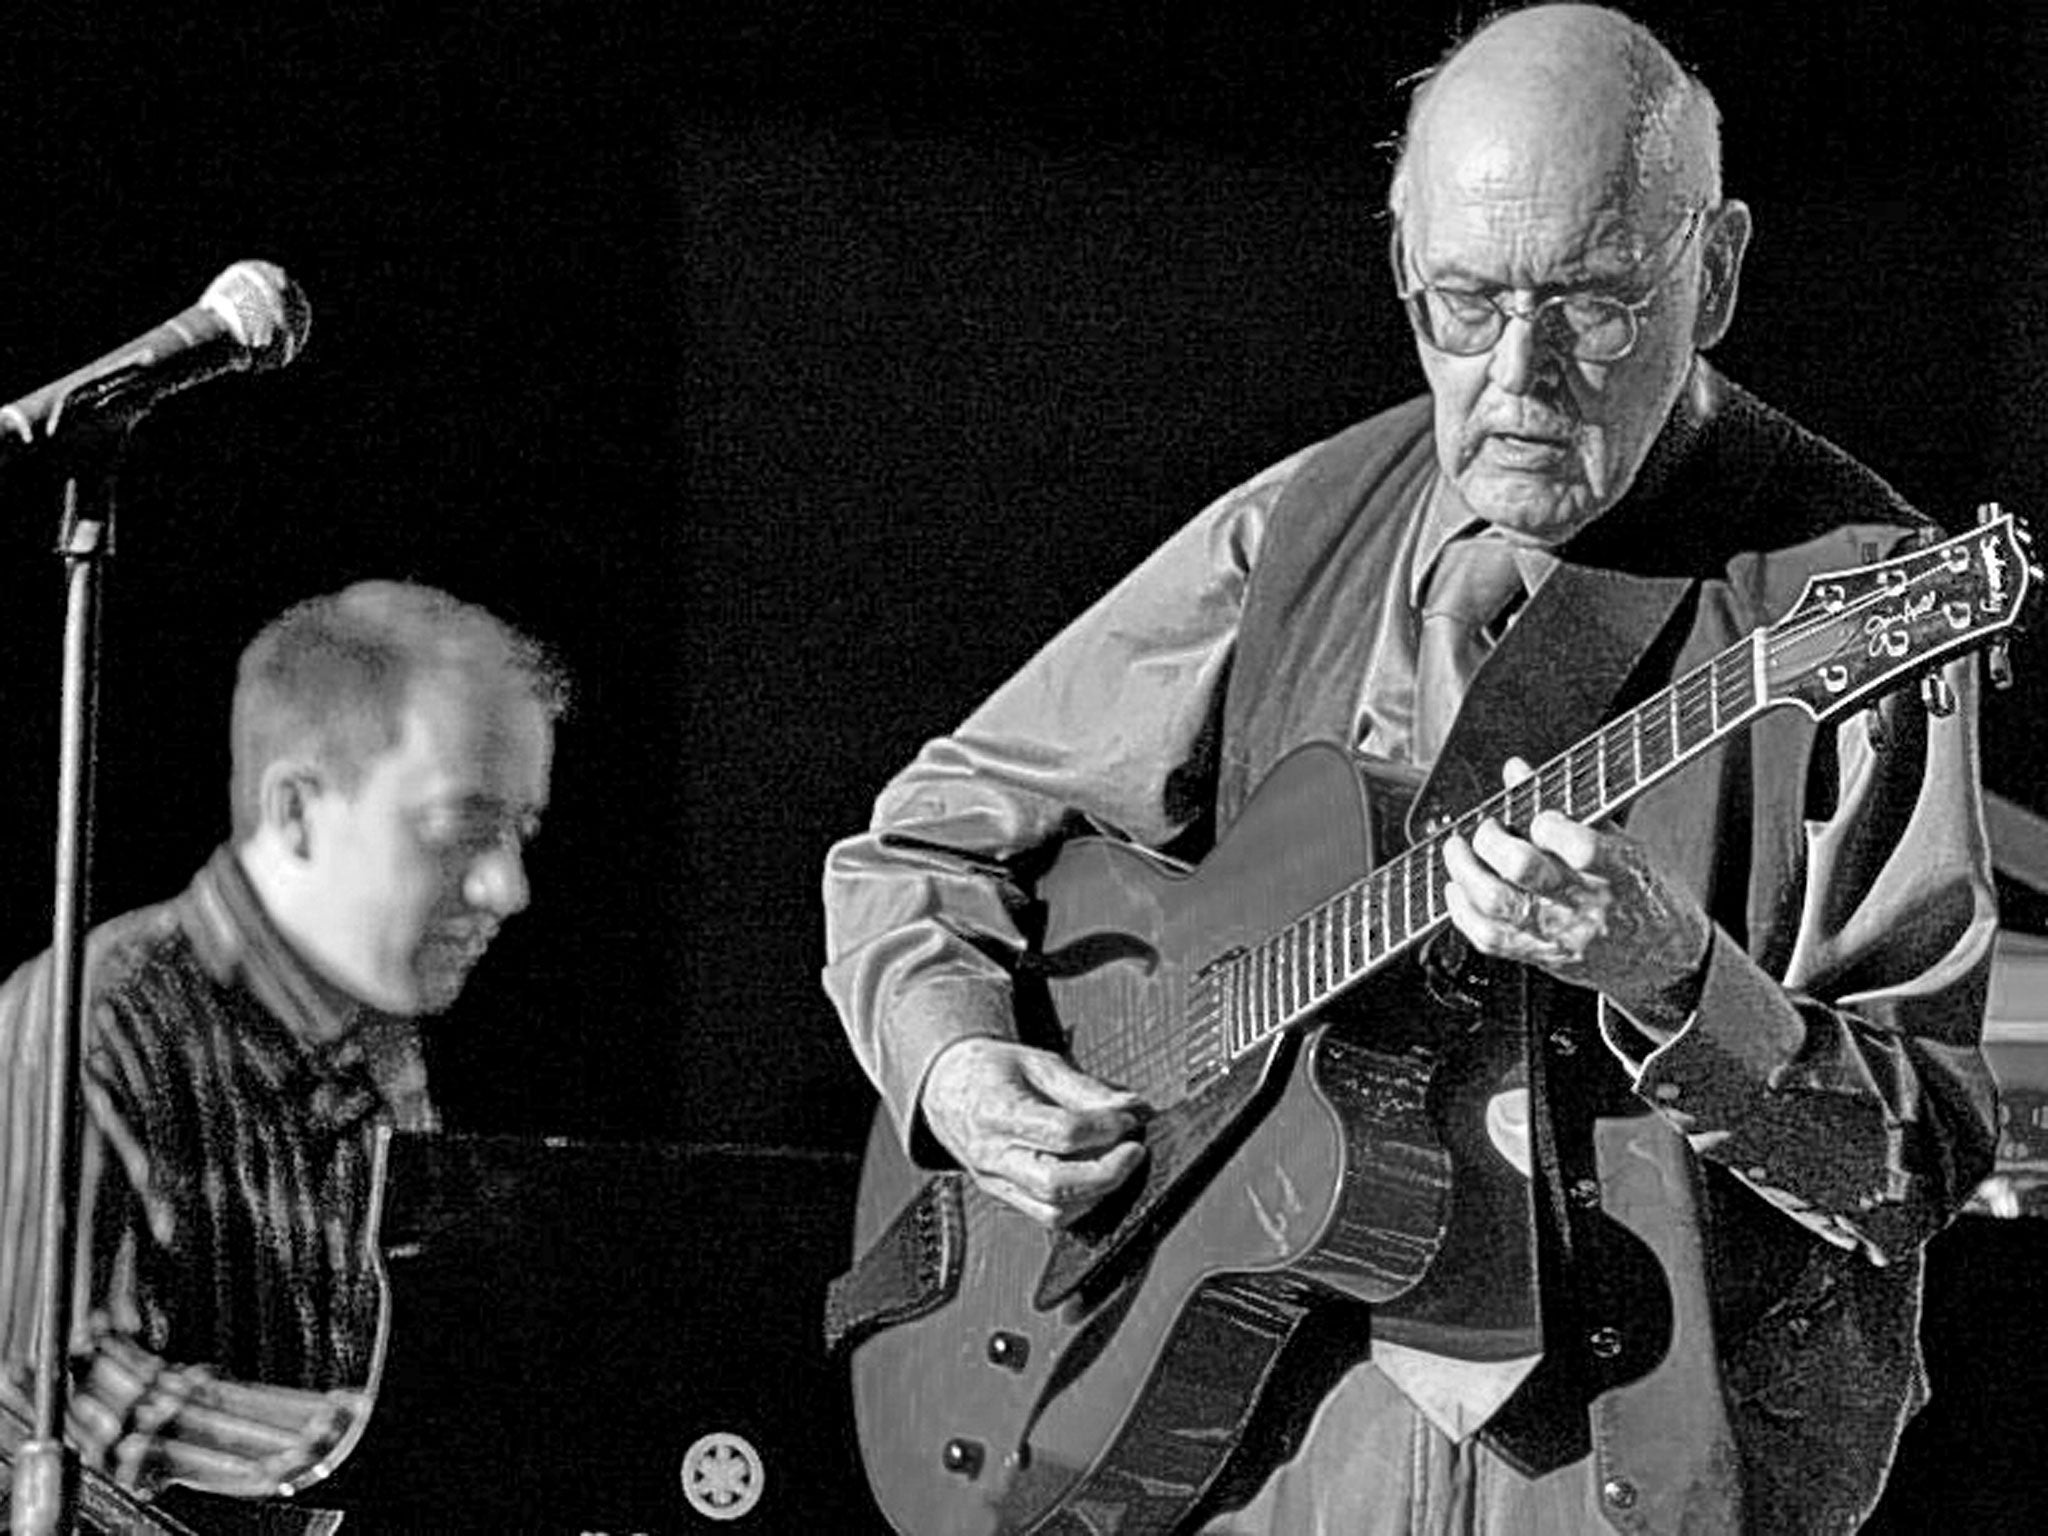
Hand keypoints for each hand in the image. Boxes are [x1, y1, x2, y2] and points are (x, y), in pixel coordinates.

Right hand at [919, 1037, 1147, 1225]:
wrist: (946, 1089)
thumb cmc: (992, 1071)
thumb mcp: (1038, 1062)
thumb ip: (1086, 1088)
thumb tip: (1132, 1108)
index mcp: (997, 1112)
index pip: (1062, 1133)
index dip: (1105, 1128)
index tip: (1131, 1117)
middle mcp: (992, 1156)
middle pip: (1057, 1184)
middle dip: (1109, 1172)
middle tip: (1136, 1150)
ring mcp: (995, 1183)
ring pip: (1055, 1210)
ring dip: (1098, 1192)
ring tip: (1119, 1162)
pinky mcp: (1003, 1198)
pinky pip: (1047, 1215)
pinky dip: (1081, 1202)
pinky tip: (1097, 1177)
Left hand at [1440, 758, 1711, 1028]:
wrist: (1665, 962)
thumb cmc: (1643, 894)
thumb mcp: (1625, 846)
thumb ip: (1570, 809)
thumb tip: (1518, 771)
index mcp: (1620, 871)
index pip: (1580, 847)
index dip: (1549, 824)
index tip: (1538, 815)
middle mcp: (1588, 906)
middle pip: (1524, 871)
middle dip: (1491, 840)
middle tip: (1486, 827)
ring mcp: (1562, 935)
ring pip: (1498, 903)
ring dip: (1466, 871)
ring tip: (1457, 850)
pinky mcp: (1542, 956)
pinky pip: (1490, 939)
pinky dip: (1463, 912)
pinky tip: (1457, 891)